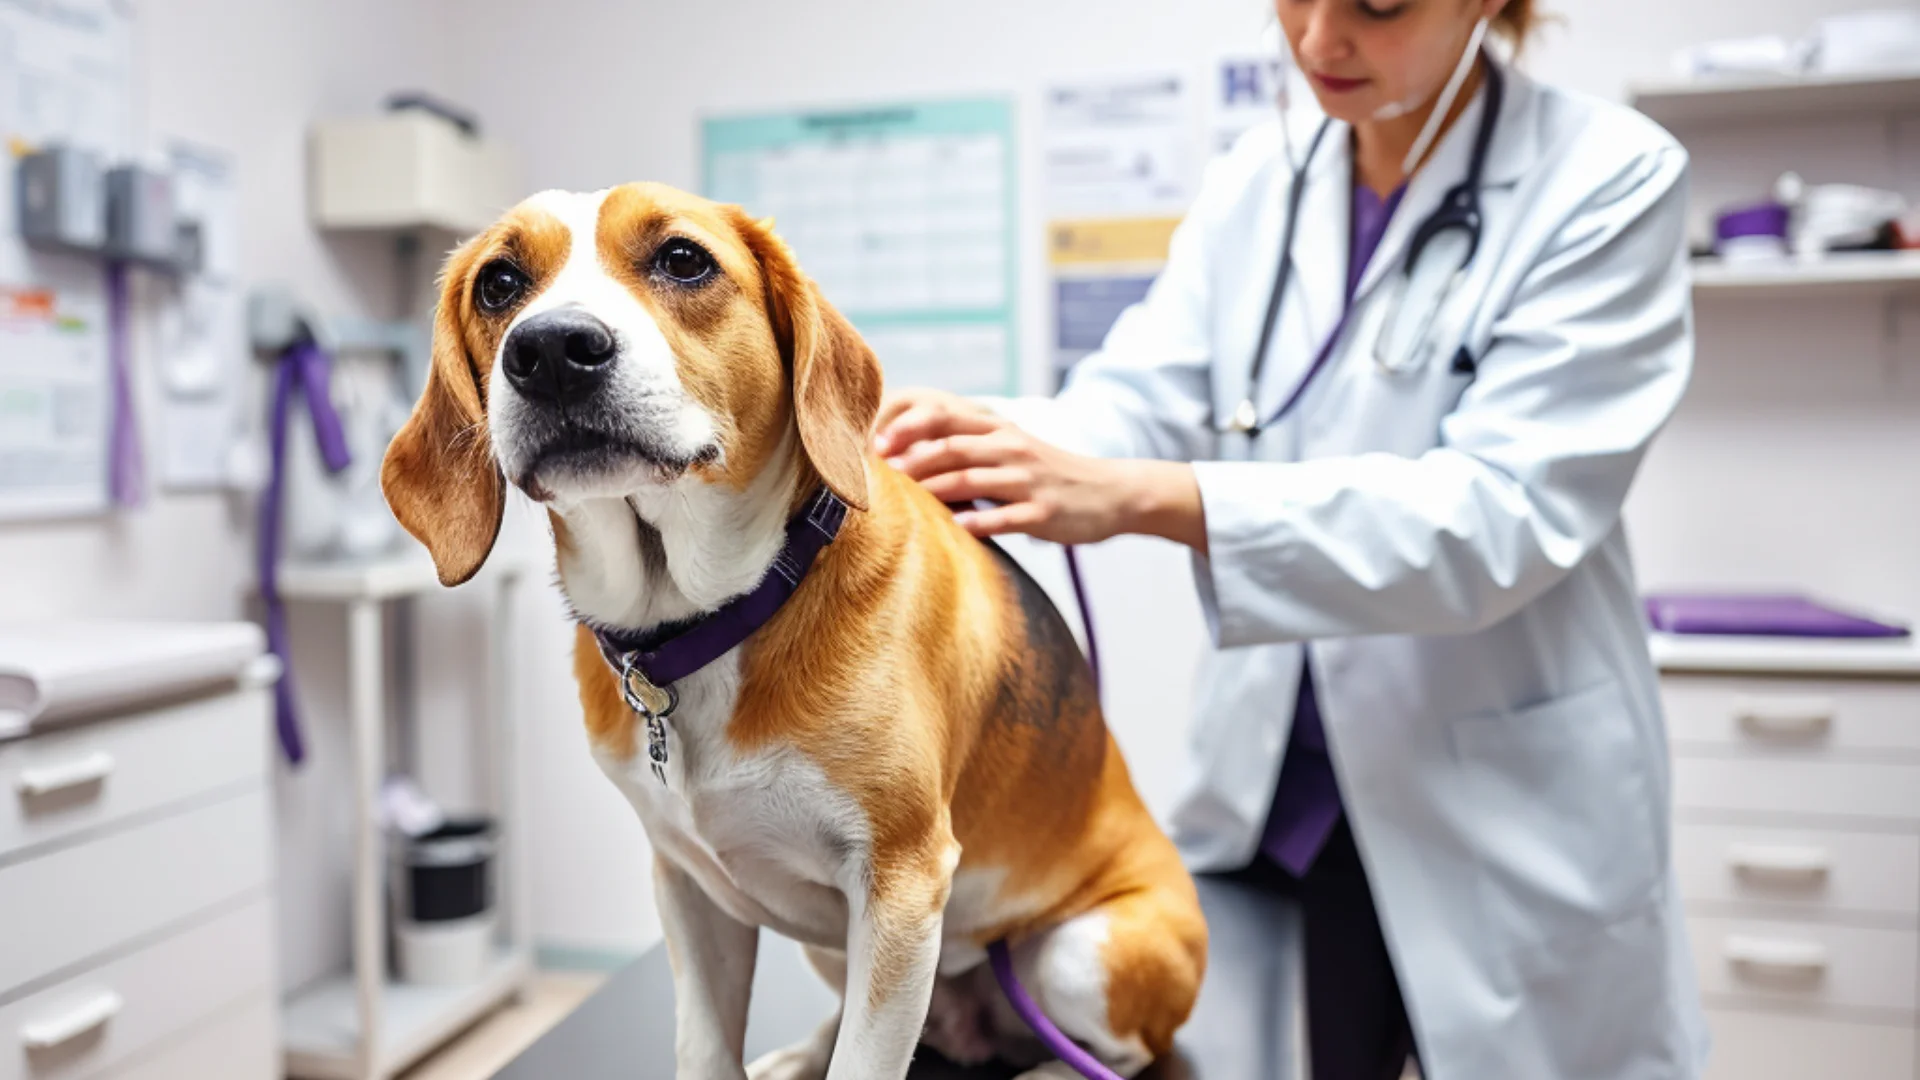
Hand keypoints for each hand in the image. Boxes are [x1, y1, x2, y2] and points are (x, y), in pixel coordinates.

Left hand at [871, 389, 1206, 550]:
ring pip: (973, 480)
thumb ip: (971, 452)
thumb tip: (913, 459)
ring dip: (935, 490)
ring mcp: (1028, 481)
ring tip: (903, 501)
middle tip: (876, 475)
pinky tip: (956, 530)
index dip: (908, 428)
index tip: (873, 444)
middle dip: (911, 460)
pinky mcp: (1042, 512)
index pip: (947, 421)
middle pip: (952, 449)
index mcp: (1001, 432)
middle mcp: (1012, 450)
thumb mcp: (1013, 452)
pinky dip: (979, 522)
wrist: (1112, 493)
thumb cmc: (1050, 476)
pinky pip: (1005, 517)